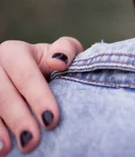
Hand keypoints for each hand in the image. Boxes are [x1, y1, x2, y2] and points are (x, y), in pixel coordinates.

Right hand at [0, 37, 82, 154]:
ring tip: (11, 148)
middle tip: (32, 141)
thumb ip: (66, 49)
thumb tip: (59, 61)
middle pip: (4, 95)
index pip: (27, 76)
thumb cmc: (51, 62)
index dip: (39, 98)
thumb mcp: (63, 51)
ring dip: (0, 130)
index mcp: (13, 52)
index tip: (52, 120)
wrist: (32, 71)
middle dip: (19, 119)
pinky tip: (0, 149)